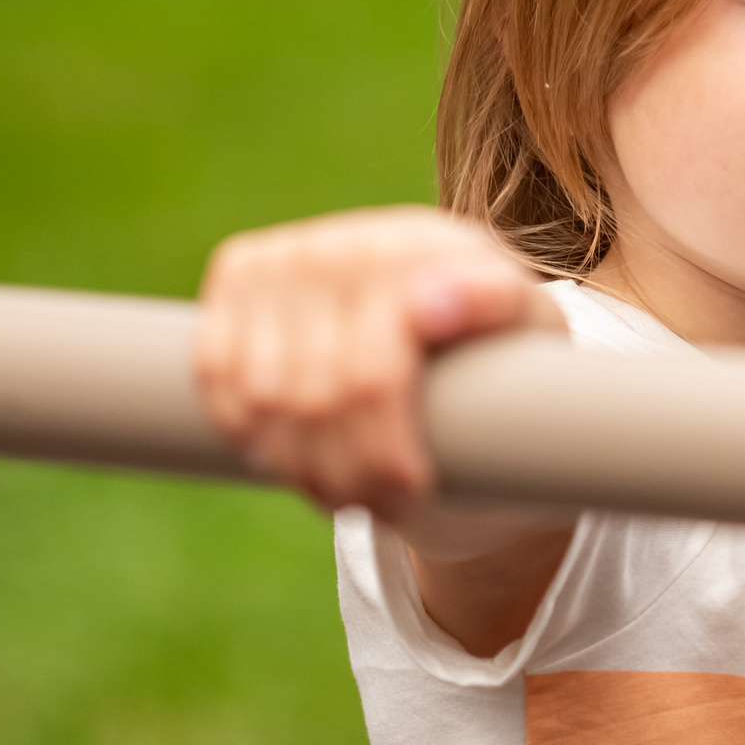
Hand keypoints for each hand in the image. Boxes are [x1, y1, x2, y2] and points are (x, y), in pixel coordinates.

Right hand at [193, 205, 558, 520]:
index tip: (414, 492)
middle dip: (347, 473)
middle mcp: (350, 239)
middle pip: (318, 396)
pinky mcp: (240, 271)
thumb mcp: (527, 334)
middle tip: (384, 505)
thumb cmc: (500, 346)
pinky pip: (217, 373)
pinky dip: (248, 431)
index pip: (373, 376)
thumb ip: (496, 310)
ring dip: (301, 464)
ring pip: (265, 397)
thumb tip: (431, 306)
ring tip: (347, 491)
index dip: (384, 452)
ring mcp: (290, 253)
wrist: (443, 326)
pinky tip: (288, 455)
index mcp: (425, 248)